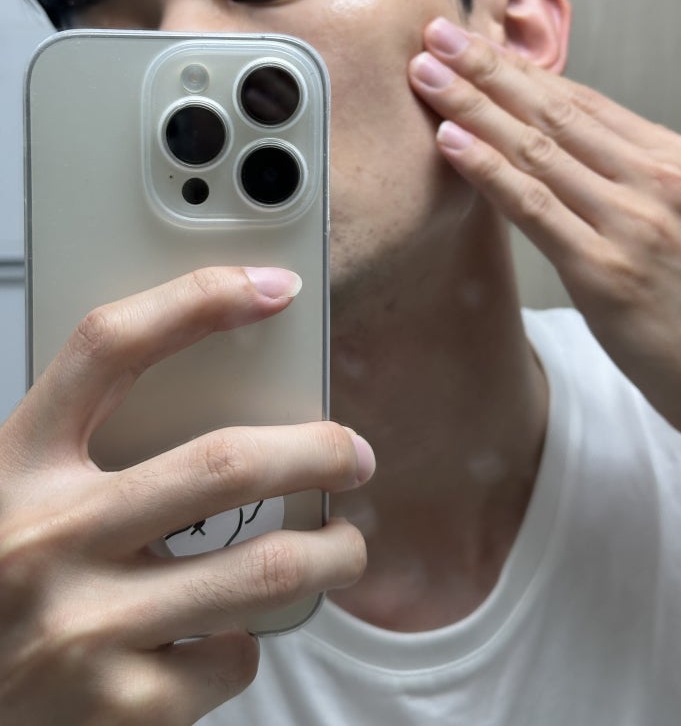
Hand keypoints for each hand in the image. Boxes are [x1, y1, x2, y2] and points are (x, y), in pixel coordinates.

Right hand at [0, 267, 371, 725]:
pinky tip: (230, 633)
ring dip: (329, 556)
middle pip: (224, 463)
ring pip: (261, 570)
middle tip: (356, 454)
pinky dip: (248, 642)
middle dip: (319, 451)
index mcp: (18, 463)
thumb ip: (93, 451)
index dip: (197, 300)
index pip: (108, 346)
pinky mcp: (117, 705)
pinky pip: (231, 658)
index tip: (274, 287)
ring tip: (344, 549)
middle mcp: (48, 536)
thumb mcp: (18, 494)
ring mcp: (84, 625)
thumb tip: (230, 416)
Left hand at [409, 17, 680, 472]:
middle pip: (554, 110)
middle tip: (438, 36)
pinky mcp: (604, 270)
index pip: (584, 101)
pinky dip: (488, 170)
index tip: (478, 45)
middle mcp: (655, 179)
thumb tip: (572, 149)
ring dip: (473, 107)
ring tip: (427, 75)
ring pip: (536, 148)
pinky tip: (451, 142)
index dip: (522, 69)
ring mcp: (630, 222)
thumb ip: (636, 177)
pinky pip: (533, 206)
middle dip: (487, 69)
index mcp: (677, 159)